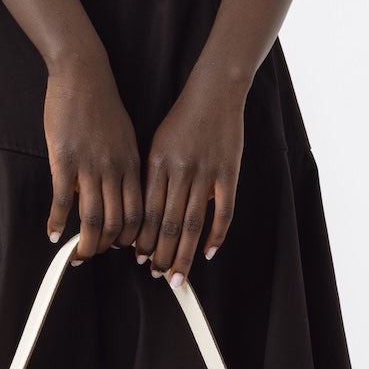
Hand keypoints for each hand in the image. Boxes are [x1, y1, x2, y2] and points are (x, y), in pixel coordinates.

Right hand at [43, 54, 143, 261]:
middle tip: (94, 255)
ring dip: (84, 244)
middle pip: (115, 224)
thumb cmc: (102, 104)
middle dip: (105, 247)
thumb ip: (123, 168)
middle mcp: (114, 170)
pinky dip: (57, 222)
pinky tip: (53, 233)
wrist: (83, 73)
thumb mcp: (124, 137)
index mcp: (132, 165)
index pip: (137, 215)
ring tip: (76, 255)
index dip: (129, 238)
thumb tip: (115, 196)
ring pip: (91, 219)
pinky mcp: (64, 160)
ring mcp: (89, 166)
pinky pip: (62, 201)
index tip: (119, 247)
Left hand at [136, 69, 244, 285]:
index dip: (143, 239)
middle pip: (169, 224)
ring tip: (178, 276)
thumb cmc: (183, 119)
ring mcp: (206, 172)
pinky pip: (223, 211)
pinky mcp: (229, 172)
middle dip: (161, 255)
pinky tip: (209, 253)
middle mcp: (180, 170)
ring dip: (184, 254)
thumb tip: (144, 215)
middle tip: (158, 275)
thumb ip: (152, 177)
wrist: (215, 91)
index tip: (138, 258)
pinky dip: (216, 235)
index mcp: (157, 163)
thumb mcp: (157, 143)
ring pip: (193, 224)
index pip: (147, 211)